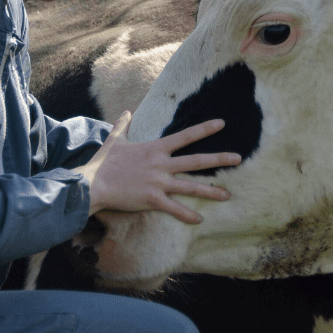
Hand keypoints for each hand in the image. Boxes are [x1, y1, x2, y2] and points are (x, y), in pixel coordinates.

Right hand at [74, 111, 240, 223]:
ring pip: (191, 187)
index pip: (185, 136)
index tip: (222, 124)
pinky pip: (174, 209)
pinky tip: (199, 220)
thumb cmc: (103, 163)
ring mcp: (158, 183)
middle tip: (239, 158)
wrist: (93, 183)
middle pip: (196, 161)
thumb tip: (126, 112)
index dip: (204, 129)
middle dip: (219, 159)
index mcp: (155, 149)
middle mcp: (161, 165)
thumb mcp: (115, 141)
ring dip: (211, 191)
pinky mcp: (152, 199)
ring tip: (228, 195)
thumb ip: (123, 125)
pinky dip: (187, 215)